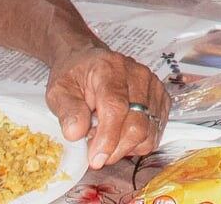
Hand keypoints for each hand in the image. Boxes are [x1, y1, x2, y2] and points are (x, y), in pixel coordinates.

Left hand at [45, 42, 167, 169]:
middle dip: (115, 149)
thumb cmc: (75, 76)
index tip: (95, 159)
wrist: (89, 61)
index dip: (107, 138)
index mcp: (109, 69)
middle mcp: (137, 75)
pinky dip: (138, 143)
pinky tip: (121, 134)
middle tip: (95, 153)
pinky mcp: (161, 98)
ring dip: (126, 147)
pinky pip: (155, 132)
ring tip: (107, 138)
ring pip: (148, 133)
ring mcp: (152, 86)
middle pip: (137, 125)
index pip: (116, 108)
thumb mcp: (59, 91)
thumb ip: (67, 111)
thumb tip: (76, 133)